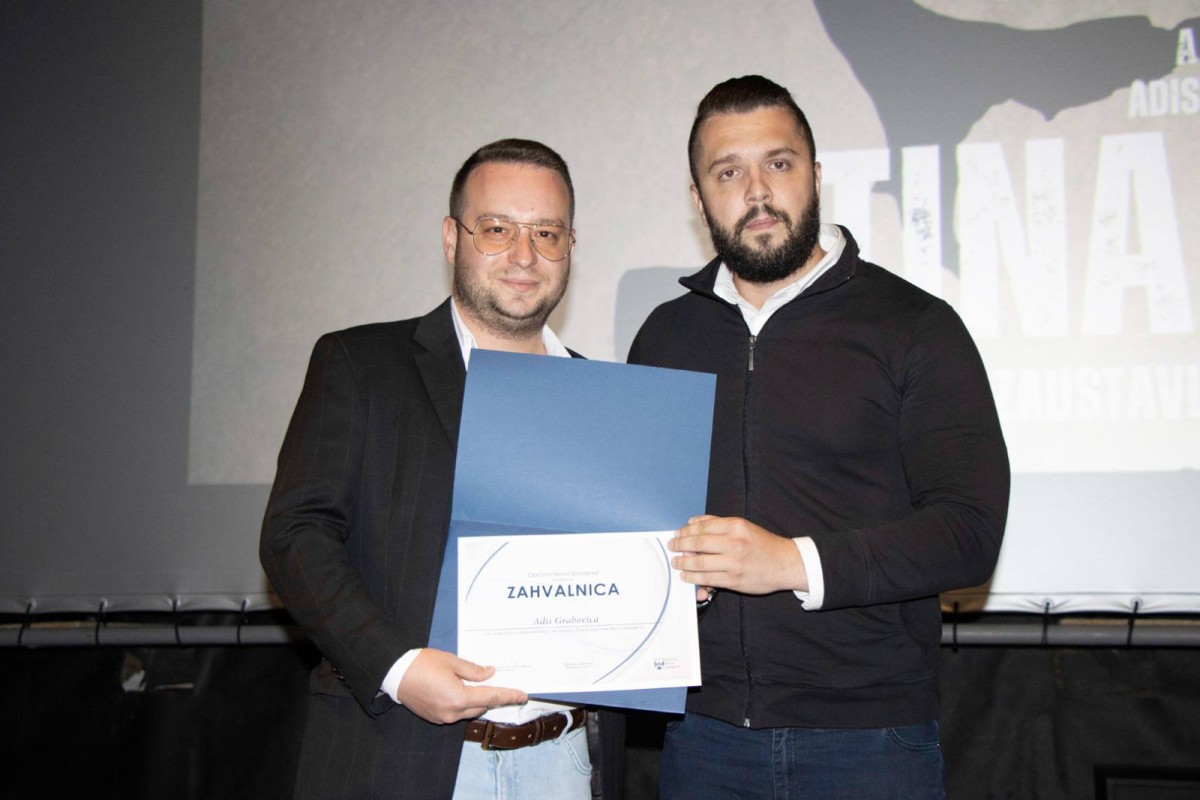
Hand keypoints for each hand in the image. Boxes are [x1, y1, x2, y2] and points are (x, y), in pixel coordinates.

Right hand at [396, 648, 527, 723]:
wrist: (395, 673)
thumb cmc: (422, 664)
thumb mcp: (452, 662)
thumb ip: (473, 670)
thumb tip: (490, 674)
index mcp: (459, 698)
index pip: (491, 697)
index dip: (509, 696)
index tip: (522, 696)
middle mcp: (452, 713)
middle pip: (481, 706)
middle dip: (492, 697)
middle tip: (502, 686)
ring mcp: (443, 718)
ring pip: (469, 711)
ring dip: (477, 700)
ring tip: (481, 686)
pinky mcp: (435, 718)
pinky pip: (457, 713)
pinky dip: (463, 703)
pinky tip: (462, 691)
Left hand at [669, 515, 807, 594]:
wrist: (785, 563)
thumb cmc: (763, 544)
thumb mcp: (743, 526)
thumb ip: (717, 522)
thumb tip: (692, 522)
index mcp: (736, 526)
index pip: (702, 527)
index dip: (686, 531)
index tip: (677, 534)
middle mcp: (734, 543)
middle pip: (697, 544)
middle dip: (680, 545)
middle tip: (672, 547)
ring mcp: (733, 563)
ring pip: (699, 564)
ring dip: (683, 563)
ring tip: (676, 562)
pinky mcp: (734, 580)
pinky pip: (708, 579)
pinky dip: (693, 578)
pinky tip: (687, 576)